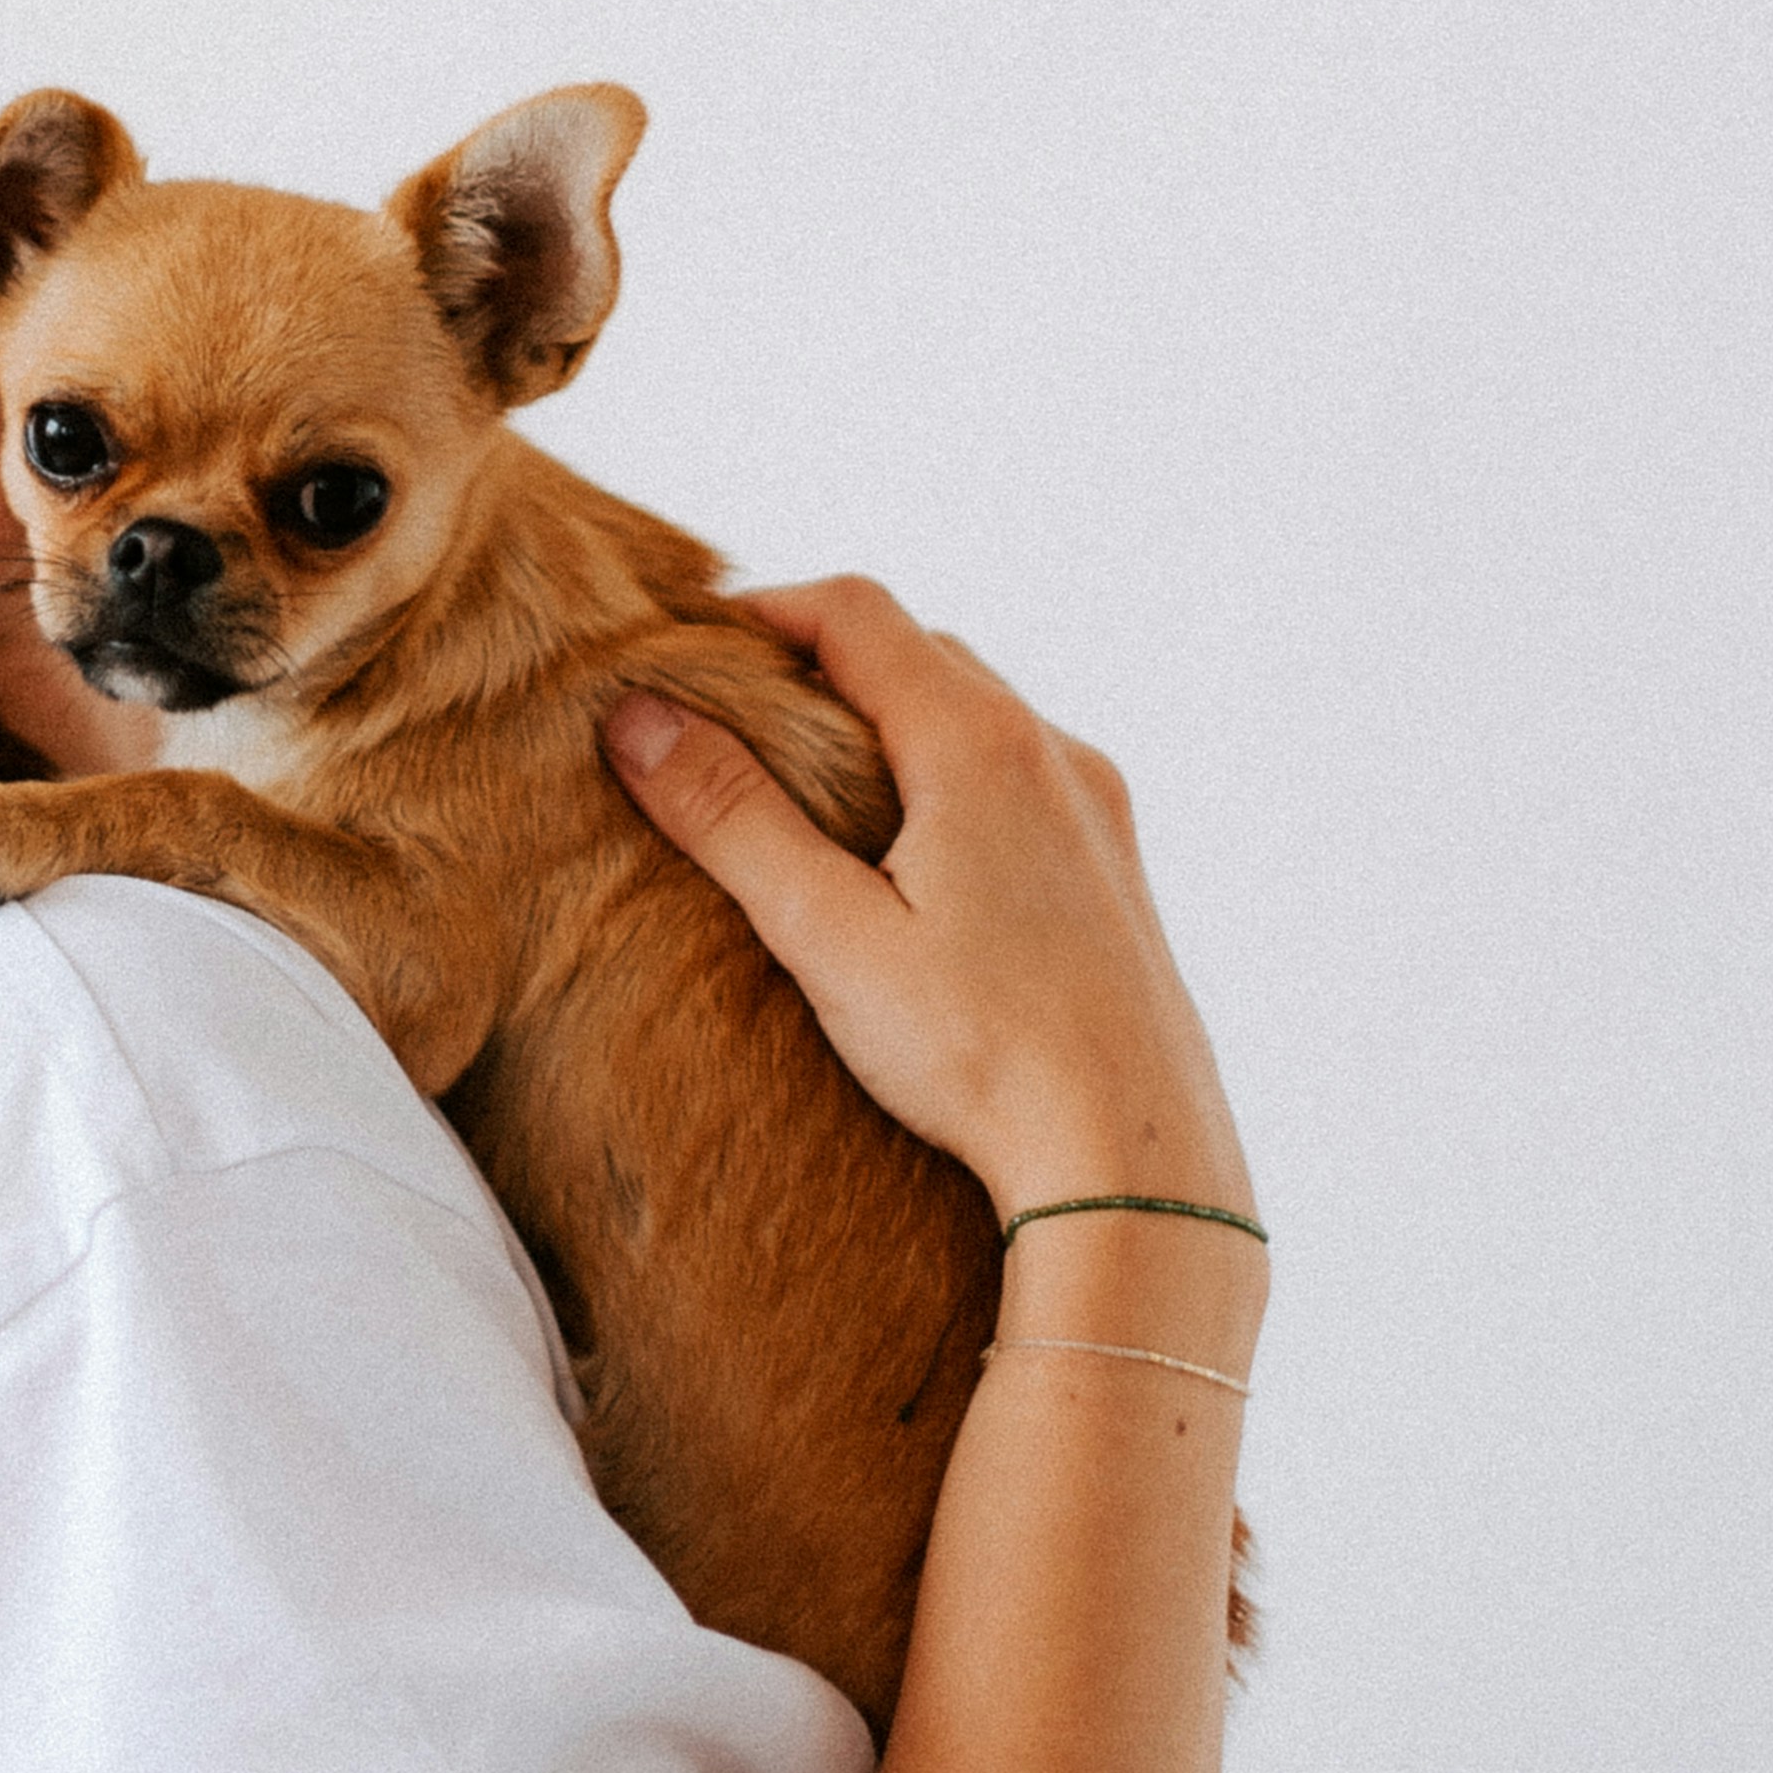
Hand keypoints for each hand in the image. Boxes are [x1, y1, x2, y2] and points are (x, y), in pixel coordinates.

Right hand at [603, 578, 1254, 1239]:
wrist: (1134, 1163)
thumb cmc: (981, 1055)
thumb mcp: (829, 936)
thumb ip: (732, 819)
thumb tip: (638, 719)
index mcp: (978, 745)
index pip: (856, 613)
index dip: (763, 609)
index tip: (690, 645)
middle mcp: (1052, 753)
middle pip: (921, 651)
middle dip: (821, 663)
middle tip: (735, 716)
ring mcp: (1097, 810)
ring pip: (978, 715)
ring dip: (890, 719)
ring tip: (811, 788)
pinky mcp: (1115, 870)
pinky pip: (1021, 778)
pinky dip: (949, 775)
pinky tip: (911, 860)